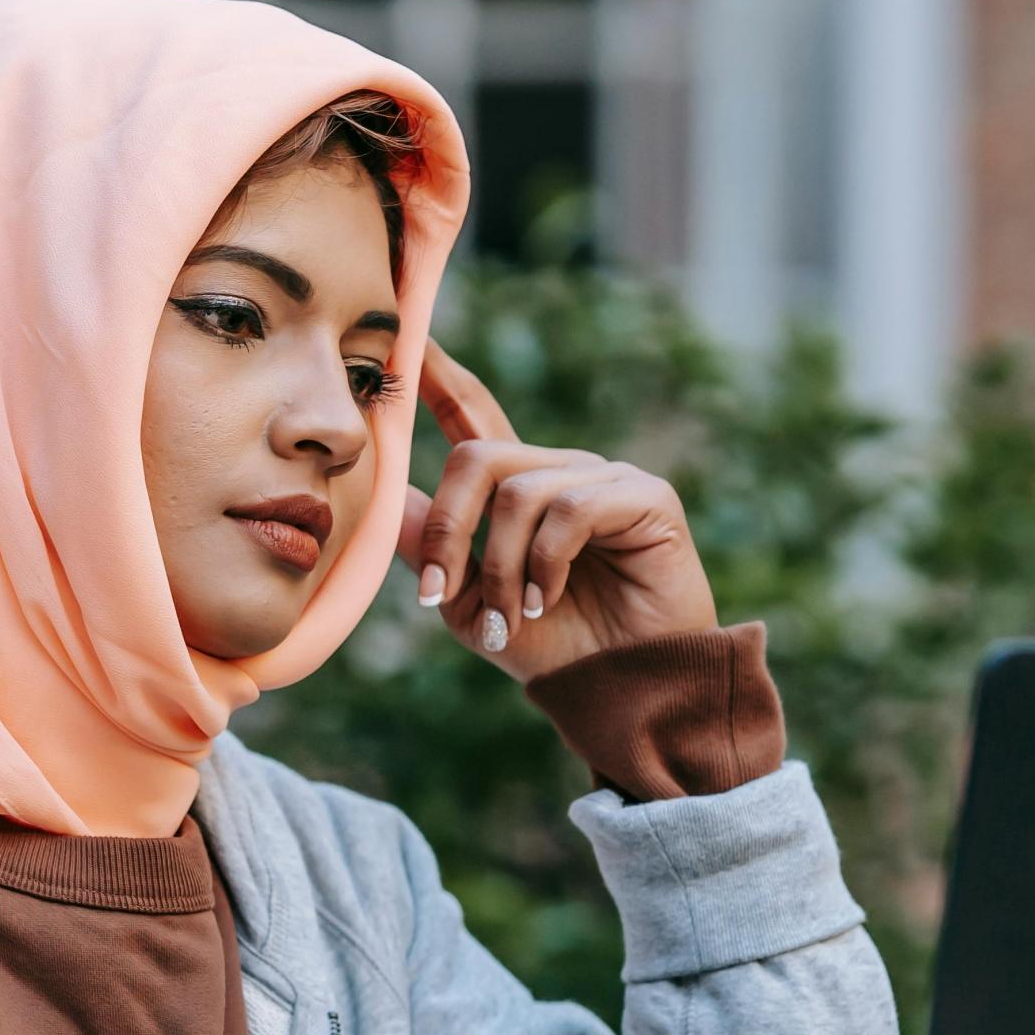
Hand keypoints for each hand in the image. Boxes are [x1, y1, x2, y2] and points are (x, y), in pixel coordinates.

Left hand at [402, 337, 716, 681]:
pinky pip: (569, 508)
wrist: (623, 691)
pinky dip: (546, 563)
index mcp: (522, 490)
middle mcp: (562, 473)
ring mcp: (605, 479)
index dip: (440, 381)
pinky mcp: (643, 496)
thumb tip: (391, 495)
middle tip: (442, 592)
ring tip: (519, 614)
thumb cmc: (555, 651)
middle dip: (450, 529)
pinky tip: (551, 600)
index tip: (404, 342)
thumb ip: (434, 548)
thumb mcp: (472, 605)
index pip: (474, 419)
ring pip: (518, 492)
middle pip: (478, 457)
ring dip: (503, 566)